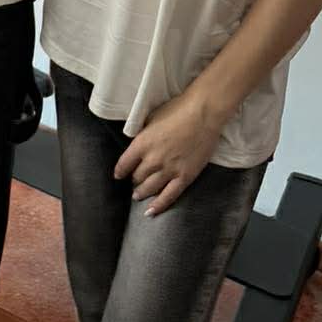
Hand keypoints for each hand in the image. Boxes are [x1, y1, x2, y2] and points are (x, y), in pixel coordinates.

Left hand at [114, 89, 227, 215]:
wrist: (203, 114)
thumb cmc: (177, 110)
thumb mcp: (152, 118)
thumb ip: (144, 134)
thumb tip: (138, 142)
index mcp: (142, 143)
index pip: (124, 163)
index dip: (120, 171)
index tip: (118, 175)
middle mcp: (153, 159)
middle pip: (137, 176)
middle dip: (134, 180)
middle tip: (134, 181)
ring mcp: (169, 170)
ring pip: (150, 188)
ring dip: (142, 193)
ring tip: (137, 196)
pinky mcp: (185, 177)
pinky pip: (169, 196)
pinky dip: (159, 205)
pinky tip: (151, 212)